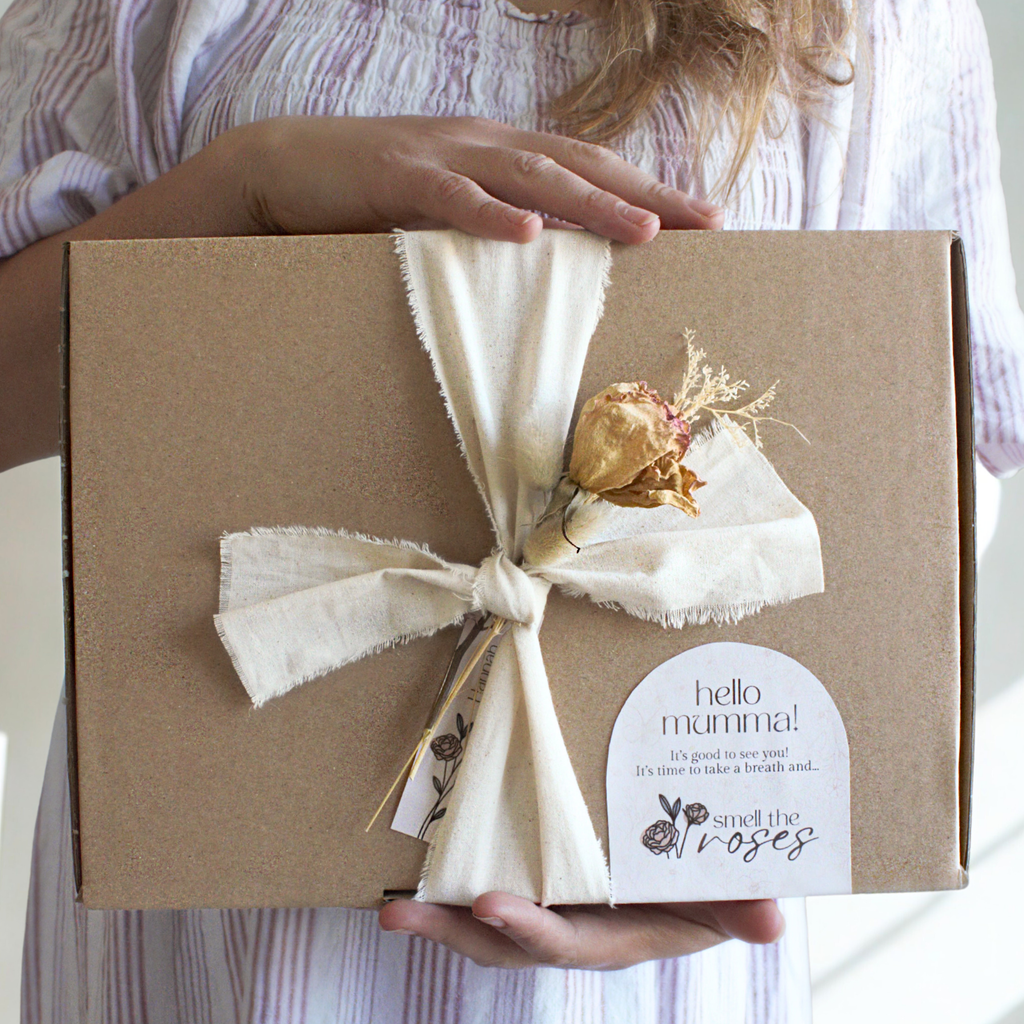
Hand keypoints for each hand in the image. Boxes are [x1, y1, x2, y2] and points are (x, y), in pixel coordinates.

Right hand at [232, 115, 722, 243]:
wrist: (283, 164)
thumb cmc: (372, 196)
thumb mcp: (448, 211)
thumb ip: (496, 225)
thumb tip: (549, 259)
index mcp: (501, 152)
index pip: (588, 167)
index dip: (647, 189)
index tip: (702, 219)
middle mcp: (485, 145)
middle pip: (579, 165)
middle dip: (645, 195)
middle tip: (706, 223)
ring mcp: (444, 156)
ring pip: (530, 176)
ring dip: (589, 203)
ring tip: (643, 230)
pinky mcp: (397, 177)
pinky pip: (450, 197)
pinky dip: (489, 214)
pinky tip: (528, 233)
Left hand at [378, 892, 783, 969]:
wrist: (682, 892)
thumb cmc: (699, 894)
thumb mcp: (721, 901)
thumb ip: (739, 909)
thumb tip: (774, 918)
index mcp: (611, 938)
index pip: (566, 941)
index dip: (530, 931)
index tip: (494, 906)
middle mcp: (569, 932)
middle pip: (502, 943)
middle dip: (454, 931)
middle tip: (401, 913)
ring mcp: (545, 914)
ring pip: (483, 927)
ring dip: (437, 917)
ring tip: (390, 906)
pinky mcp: (529, 888)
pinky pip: (483, 893)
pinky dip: (448, 890)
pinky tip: (412, 870)